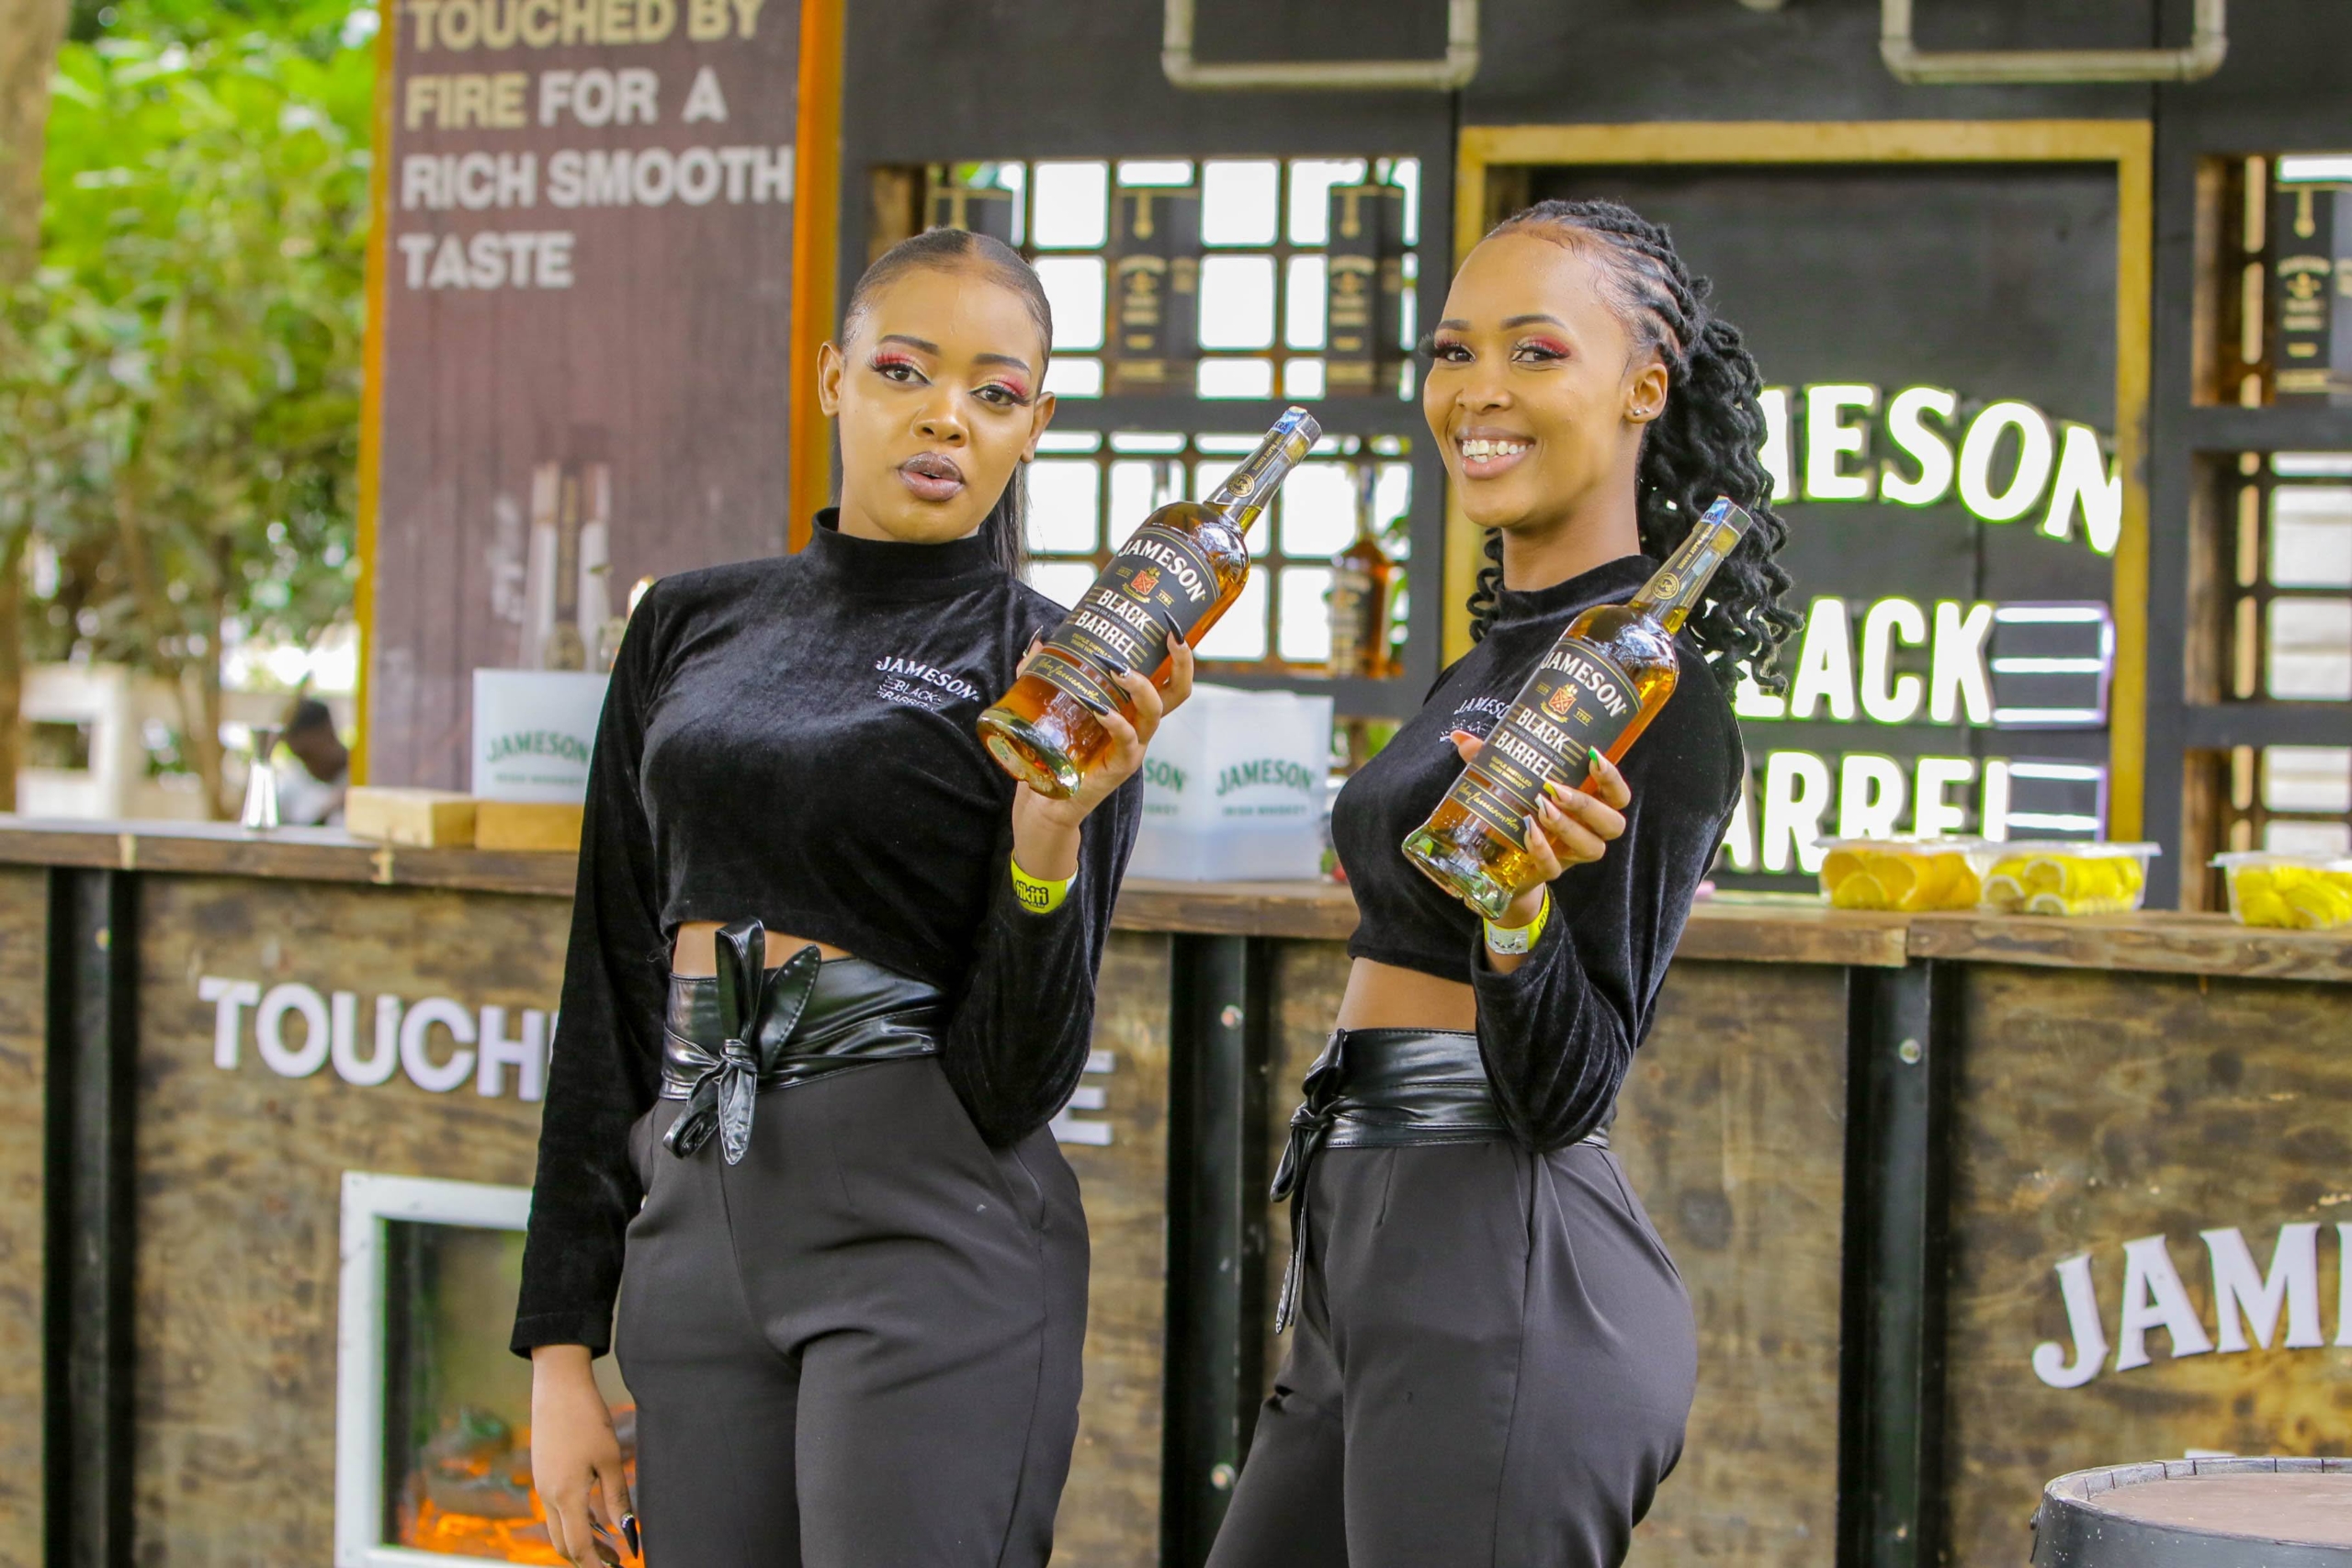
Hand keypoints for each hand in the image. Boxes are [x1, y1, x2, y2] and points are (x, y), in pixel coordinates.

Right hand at [531, 1345, 635, 1566]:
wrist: (557, 1387)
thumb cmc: (587, 1419)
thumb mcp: (610, 1459)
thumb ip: (618, 1500)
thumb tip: (630, 1534)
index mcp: (566, 1495)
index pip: (579, 1546)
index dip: (597, 1565)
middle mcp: (547, 1496)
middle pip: (564, 1545)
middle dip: (588, 1559)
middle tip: (616, 1563)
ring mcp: (541, 1487)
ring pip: (558, 1529)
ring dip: (582, 1542)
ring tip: (611, 1546)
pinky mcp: (543, 1475)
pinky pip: (555, 1512)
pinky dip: (575, 1523)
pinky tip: (596, 1518)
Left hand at [1011, 636, 1195, 874]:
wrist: (1045, 799)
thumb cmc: (1055, 751)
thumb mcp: (1050, 704)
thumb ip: (1044, 673)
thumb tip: (1041, 641)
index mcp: (1132, 709)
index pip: (1167, 678)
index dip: (1177, 653)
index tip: (1170, 623)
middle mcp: (1140, 726)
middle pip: (1177, 693)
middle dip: (1180, 662)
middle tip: (1169, 635)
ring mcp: (1133, 747)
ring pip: (1154, 713)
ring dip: (1140, 687)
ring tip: (1119, 669)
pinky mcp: (1119, 767)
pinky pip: (1127, 741)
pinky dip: (1116, 722)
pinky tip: (1101, 710)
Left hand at [1449, 733, 1630, 926]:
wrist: (1500, 863)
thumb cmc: (1516, 809)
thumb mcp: (1507, 781)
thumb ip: (1489, 759)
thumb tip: (1459, 737)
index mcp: (1590, 803)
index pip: (1618, 794)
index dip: (1613, 778)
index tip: (1593, 757)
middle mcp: (1589, 831)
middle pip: (1613, 823)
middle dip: (1589, 804)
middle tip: (1556, 789)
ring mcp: (1571, 855)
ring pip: (1592, 848)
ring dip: (1569, 828)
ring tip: (1542, 809)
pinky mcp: (1549, 873)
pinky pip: (1555, 868)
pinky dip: (1543, 851)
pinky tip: (1528, 833)